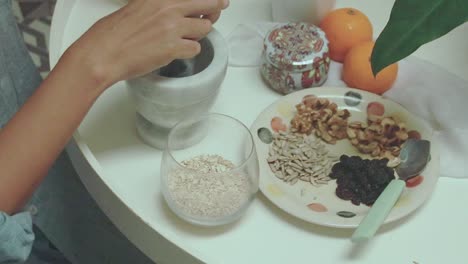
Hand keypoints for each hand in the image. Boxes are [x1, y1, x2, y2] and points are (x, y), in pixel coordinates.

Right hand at [65, 0, 228, 89]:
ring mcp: (173, 27)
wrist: (102, 54)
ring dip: (199, 34)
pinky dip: (190, 52)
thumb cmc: (111, 34)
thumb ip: (157, 7)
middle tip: (219, 9)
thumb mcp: (135, 8)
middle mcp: (169, 7)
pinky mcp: (174, 48)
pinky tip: (179, 52)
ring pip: (205, 28)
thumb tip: (172, 11)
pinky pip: (196, 48)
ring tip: (187, 38)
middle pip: (208, 4)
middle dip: (216, 8)